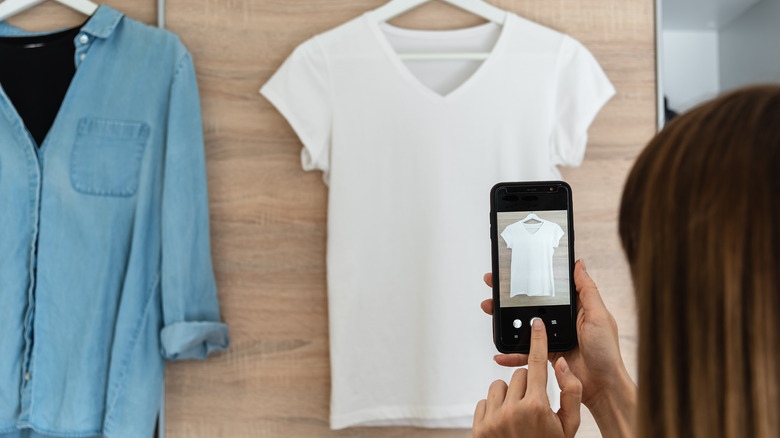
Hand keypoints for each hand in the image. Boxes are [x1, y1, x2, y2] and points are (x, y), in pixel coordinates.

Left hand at [473, 318, 581, 437]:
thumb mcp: (570, 426)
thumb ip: (571, 393)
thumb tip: (561, 364)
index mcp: (537, 407)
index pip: (537, 363)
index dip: (538, 340)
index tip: (536, 324)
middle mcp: (512, 411)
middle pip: (519, 375)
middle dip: (527, 385)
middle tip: (533, 406)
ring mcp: (493, 419)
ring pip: (499, 386)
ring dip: (508, 396)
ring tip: (517, 417)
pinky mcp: (479, 427)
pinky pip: (484, 402)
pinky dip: (493, 409)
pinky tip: (504, 425)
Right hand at [481, 260, 633, 409]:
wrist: (603, 386)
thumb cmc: (606, 351)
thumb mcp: (599, 315)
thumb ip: (587, 291)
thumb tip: (579, 264)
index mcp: (574, 308)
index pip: (548, 289)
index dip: (530, 280)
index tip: (513, 272)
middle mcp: (560, 321)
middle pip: (530, 305)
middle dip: (509, 297)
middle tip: (493, 289)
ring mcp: (551, 338)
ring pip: (523, 326)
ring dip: (504, 320)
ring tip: (490, 310)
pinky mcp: (545, 354)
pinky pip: (524, 352)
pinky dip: (511, 354)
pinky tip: (500, 353)